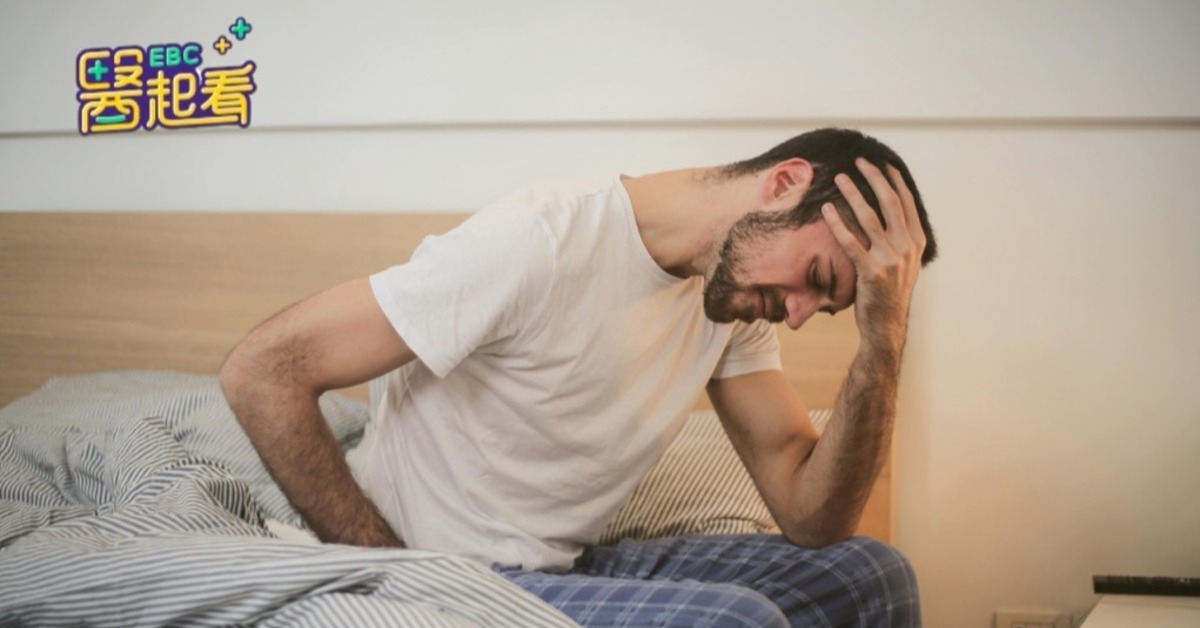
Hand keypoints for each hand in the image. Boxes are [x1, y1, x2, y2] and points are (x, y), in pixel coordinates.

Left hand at [821, 158, 926, 352]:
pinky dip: (838, 223)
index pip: (906, 203)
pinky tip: (826, 209)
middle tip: (859, 161)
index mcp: (916, 242)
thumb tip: (889, 213)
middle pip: (890, 203)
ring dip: (854, 194)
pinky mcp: (871, 272)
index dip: (893, 181)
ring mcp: (891, 260)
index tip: (881, 163)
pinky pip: (851, 242)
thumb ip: (900, 238)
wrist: (886, 326)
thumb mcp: (904, 263)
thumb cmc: (888, 292)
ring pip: (870, 218)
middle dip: (874, 178)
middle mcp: (907, 248)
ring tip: (840, 178)